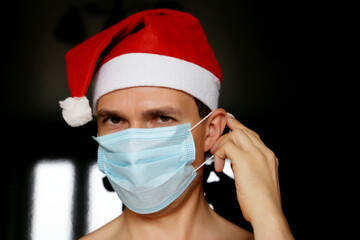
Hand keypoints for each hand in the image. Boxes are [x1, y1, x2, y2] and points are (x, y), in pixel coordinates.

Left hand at [210, 114, 292, 238]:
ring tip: (217, 158)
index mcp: (269, 156)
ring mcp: (256, 154)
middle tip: (215, 144)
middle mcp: (264, 152)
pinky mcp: (245, 159)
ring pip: (235, 134)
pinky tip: (219, 166)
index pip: (252, 135)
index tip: (229, 124)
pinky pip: (227, 147)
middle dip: (226, 134)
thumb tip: (236, 162)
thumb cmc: (261, 202)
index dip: (239, 128)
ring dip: (222, 144)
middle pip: (243, 131)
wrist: (267, 212)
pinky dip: (219, 154)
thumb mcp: (260, 179)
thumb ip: (251, 166)